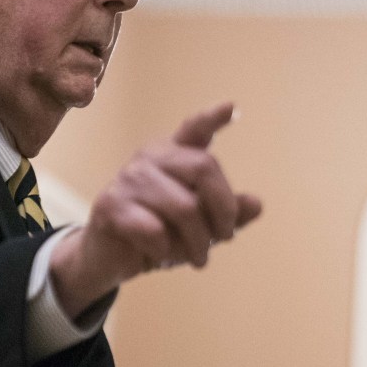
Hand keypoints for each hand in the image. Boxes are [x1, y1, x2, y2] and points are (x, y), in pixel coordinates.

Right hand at [48, 103, 262, 318]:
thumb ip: (227, 214)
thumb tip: (256, 204)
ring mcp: (128, 178)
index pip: (194, 129)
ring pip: (184, 208)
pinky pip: (156, 230)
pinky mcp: (111, 205)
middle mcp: (150, 158)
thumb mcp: (200, 227)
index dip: (212, 118)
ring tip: (197, 258)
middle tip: (226, 238)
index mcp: (173, 155)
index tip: (232, 107)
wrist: (110, 259)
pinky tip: (160, 254)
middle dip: (224, 209)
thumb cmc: (159, 235)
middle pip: (204, 167)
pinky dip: (167, 251)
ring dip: (198, 242)